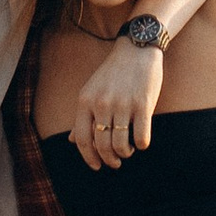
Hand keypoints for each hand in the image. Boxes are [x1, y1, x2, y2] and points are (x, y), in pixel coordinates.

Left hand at [72, 33, 160, 168]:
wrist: (137, 49)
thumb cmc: (113, 73)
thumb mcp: (91, 91)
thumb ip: (83, 116)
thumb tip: (72, 140)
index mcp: (85, 101)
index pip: (82, 139)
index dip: (88, 157)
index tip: (96, 166)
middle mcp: (102, 104)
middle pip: (102, 146)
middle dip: (109, 160)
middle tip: (115, 162)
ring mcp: (123, 104)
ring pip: (121, 145)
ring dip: (125, 153)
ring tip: (128, 150)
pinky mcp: (143, 105)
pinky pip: (141, 138)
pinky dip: (141, 145)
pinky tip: (141, 141)